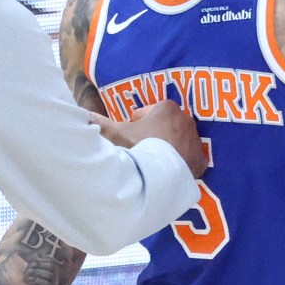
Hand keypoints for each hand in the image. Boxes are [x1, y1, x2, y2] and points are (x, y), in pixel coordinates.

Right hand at [90, 101, 206, 178]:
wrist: (155, 176)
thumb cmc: (137, 148)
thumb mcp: (116, 133)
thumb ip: (99, 122)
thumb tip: (82, 114)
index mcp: (166, 108)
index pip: (149, 111)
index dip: (137, 122)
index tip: (131, 132)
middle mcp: (186, 120)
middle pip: (166, 125)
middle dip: (155, 133)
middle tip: (142, 147)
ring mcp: (196, 141)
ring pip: (180, 140)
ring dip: (169, 146)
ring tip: (154, 160)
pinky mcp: (201, 160)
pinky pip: (191, 158)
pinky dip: (182, 162)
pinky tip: (169, 170)